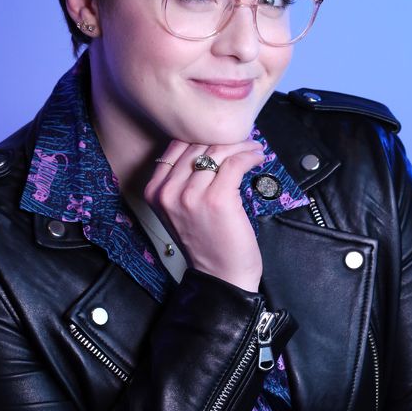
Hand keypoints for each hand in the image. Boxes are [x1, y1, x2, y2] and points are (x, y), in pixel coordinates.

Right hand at [144, 139, 265, 291]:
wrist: (220, 276)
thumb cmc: (206, 242)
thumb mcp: (179, 209)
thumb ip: (183, 179)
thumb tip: (207, 144)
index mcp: (154, 192)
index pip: (176, 146)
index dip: (201, 135)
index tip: (221, 134)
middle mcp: (168, 193)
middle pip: (196, 145)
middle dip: (223, 138)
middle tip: (242, 138)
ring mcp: (191, 196)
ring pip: (217, 151)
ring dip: (240, 145)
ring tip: (252, 148)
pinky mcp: (217, 199)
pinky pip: (235, 163)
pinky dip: (249, 156)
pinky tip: (257, 157)